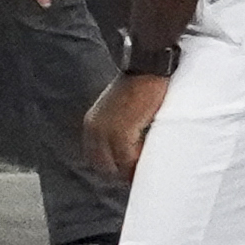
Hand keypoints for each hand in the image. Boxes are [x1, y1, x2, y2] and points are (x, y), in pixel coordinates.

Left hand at [83, 71, 169, 185]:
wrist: (147, 67)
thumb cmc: (139, 85)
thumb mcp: (120, 108)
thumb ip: (118, 126)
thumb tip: (130, 148)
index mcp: (92, 124)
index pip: (96, 158)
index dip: (113, 167)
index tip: (129, 172)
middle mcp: (94, 129)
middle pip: (103, 166)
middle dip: (121, 173)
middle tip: (140, 176)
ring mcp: (106, 132)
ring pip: (117, 166)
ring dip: (133, 171)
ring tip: (149, 170)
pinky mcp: (121, 132)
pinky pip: (130, 159)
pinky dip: (140, 163)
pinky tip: (152, 159)